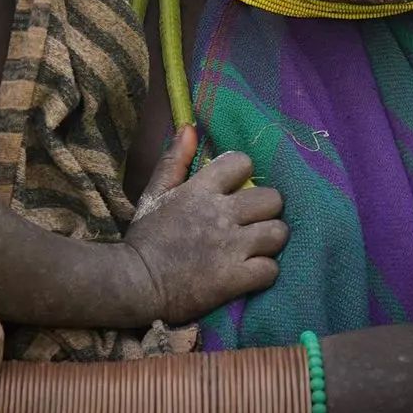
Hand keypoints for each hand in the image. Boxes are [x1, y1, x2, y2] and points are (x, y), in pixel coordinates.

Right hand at [123, 125, 287, 324]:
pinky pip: (271, 269)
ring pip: (278, 233)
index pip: (242, 163)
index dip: (244, 172)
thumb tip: (189, 127)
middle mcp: (221, 214)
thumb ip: (174, 160)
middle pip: (272, 199)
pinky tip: (253, 271)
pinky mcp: (234, 279)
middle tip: (255, 218)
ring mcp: (230, 248)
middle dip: (267, 208)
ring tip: (260, 244)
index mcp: (201, 189)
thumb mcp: (155, 193)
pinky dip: (265, 271)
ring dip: (271, 238)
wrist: (135, 284)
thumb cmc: (146, 237)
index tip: (237, 186)